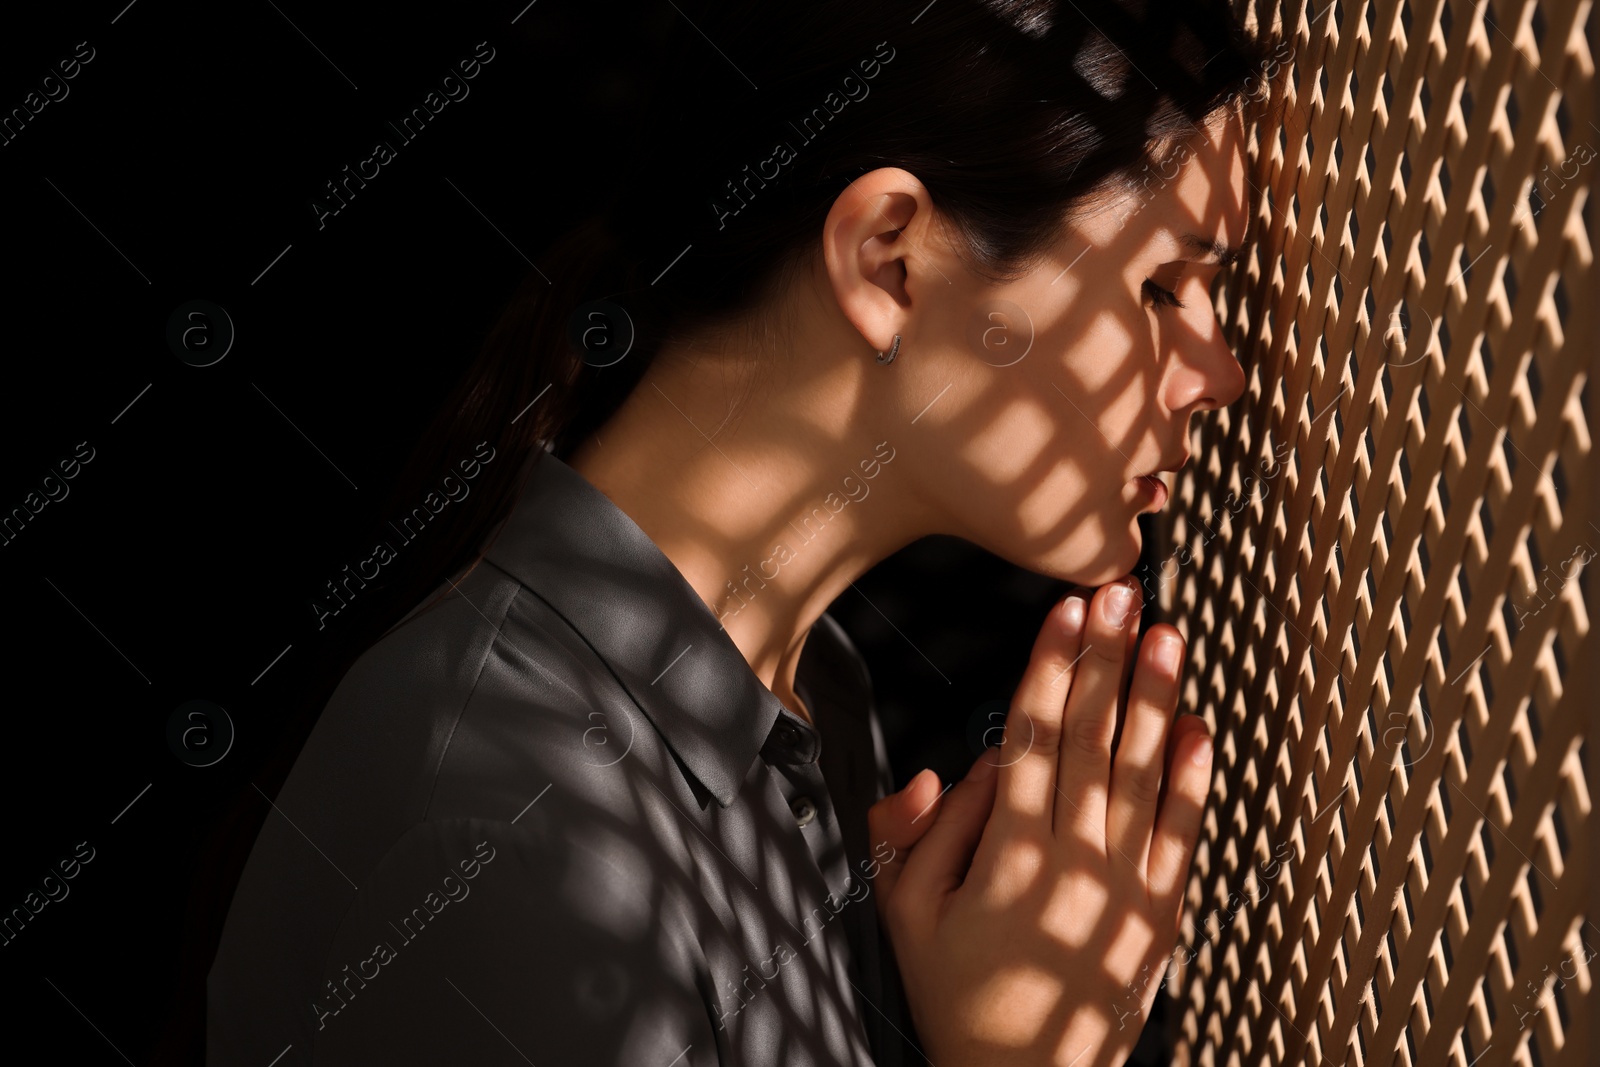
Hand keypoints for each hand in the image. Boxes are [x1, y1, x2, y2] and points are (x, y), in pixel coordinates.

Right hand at [866, 579, 1212, 1066]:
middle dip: (1107, 658)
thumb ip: (920, 831)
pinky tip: (1197, 727)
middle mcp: (1073, 861)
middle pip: (1092, 738)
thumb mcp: (902, 913)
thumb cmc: (957, 996)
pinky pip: (1183, 833)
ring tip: (1165, 636)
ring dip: (1155, 698)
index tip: (1067, 611)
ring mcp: (1125, 887)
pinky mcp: (1161, 914)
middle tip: (1121, 594)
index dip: (1052, 666)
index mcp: (1006, 854)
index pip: (1034, 736)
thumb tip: (959, 763)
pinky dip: (1193, 777)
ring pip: (1143, 772)